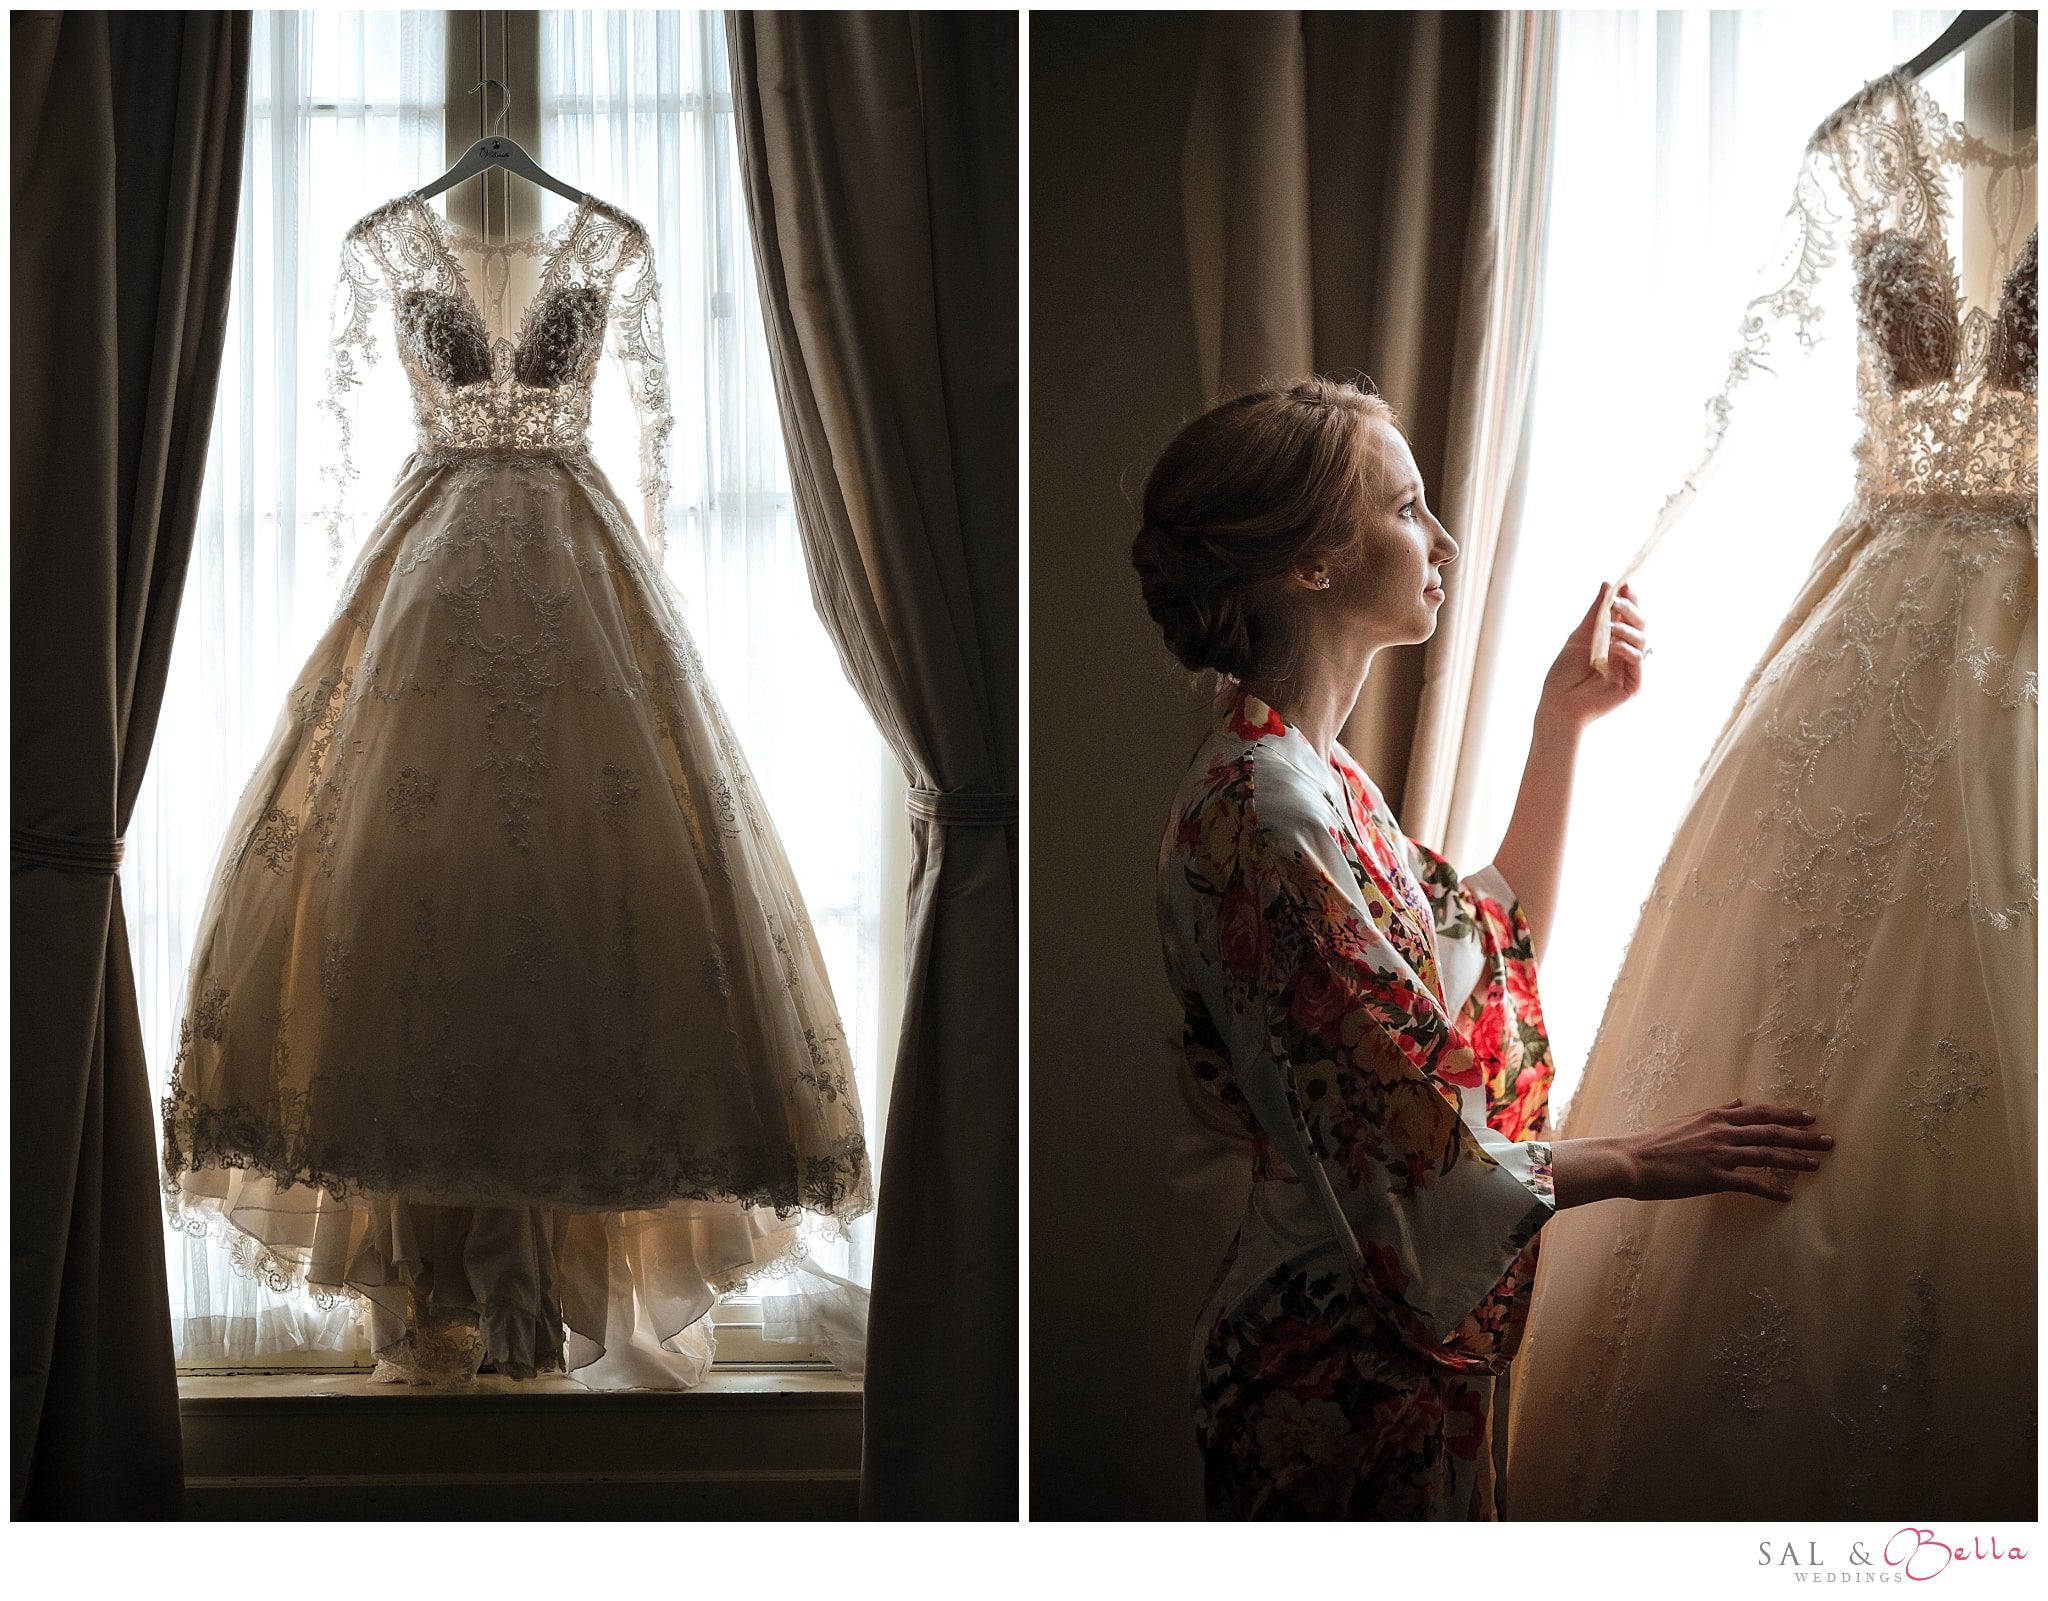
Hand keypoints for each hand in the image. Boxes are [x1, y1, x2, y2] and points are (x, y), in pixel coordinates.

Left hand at [1538, 583, 1646, 730]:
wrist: (1558, 704)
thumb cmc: (1564, 673)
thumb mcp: (1580, 636)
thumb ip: (1596, 612)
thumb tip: (1608, 584)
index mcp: (1613, 642)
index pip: (1628, 618)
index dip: (1630, 601)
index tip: (1625, 586)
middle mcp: (1624, 654)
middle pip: (1639, 627)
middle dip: (1631, 611)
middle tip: (1619, 602)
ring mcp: (1630, 670)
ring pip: (1641, 641)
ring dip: (1627, 629)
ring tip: (1611, 627)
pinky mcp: (1633, 685)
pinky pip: (1637, 662)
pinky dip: (1627, 650)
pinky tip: (1613, 647)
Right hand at [1626, 1098, 1835, 1202]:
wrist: (1632, 1161)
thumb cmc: (1656, 1142)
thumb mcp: (1688, 1120)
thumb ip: (1716, 1112)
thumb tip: (1737, 1101)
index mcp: (1716, 1118)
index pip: (1760, 1113)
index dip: (1787, 1115)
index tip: (1809, 1118)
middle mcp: (1722, 1133)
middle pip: (1771, 1133)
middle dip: (1803, 1137)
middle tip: (1828, 1141)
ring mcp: (1719, 1155)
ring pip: (1766, 1156)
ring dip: (1794, 1161)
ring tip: (1816, 1166)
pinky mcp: (1713, 1178)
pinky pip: (1749, 1184)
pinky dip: (1769, 1190)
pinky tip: (1785, 1197)